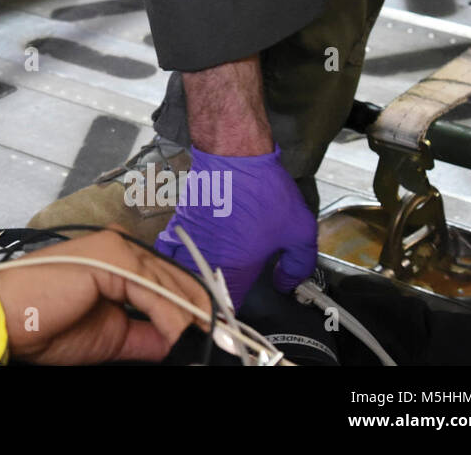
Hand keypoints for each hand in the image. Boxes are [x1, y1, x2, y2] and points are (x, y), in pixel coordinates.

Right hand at [0, 230, 209, 364]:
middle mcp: (119, 246)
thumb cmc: (42, 324)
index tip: (218, 336)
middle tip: (228, 342)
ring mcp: (116, 247)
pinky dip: (175, 318)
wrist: (5, 318)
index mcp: (116, 258)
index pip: (169, 281)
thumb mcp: (110, 336)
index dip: (196, 309)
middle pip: (177, 280)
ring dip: (195, 320)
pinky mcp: (111, 257)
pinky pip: (154, 293)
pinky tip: (185, 337)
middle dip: (204, 314)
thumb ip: (146, 334)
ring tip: (215, 343)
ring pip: (170, 287)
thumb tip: (180, 342)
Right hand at [155, 147, 316, 307]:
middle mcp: (208, 258)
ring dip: (189, 280)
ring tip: (200, 283)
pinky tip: (185, 258)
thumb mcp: (299, 230)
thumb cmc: (264, 191)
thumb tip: (287, 282)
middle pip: (199, 292)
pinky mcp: (181, 224)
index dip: (232, 313)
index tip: (235, 314)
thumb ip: (297, 265)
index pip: (229, 305)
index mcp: (237, 266)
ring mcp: (190, 242)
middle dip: (206, 299)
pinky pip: (172, 251)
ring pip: (182, 273)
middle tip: (217, 299)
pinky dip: (176, 258)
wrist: (232, 156)